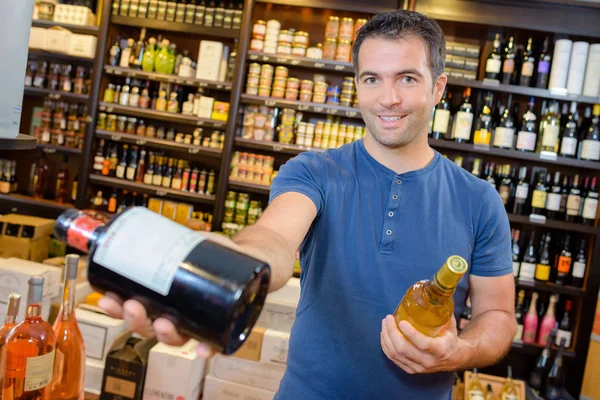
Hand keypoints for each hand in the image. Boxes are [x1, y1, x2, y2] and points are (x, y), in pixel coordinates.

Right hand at [96, 233, 242, 357]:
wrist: (251, 256)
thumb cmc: (217, 253)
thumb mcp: (195, 243)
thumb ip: (179, 240)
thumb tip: (155, 230)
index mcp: (164, 300)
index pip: (136, 309)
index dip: (118, 310)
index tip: (107, 299)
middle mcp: (177, 317)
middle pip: (149, 328)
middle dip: (136, 321)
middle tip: (132, 307)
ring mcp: (199, 323)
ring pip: (176, 338)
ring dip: (164, 335)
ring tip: (161, 322)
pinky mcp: (223, 326)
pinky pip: (213, 343)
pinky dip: (207, 349)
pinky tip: (201, 351)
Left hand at [380, 314, 463, 373]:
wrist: (455, 359)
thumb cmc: (450, 338)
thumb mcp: (450, 325)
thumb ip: (441, 310)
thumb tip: (433, 292)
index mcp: (440, 350)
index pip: (423, 344)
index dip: (410, 333)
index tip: (401, 321)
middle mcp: (428, 362)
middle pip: (403, 349)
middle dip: (392, 332)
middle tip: (388, 318)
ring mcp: (418, 368)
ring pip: (396, 354)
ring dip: (386, 337)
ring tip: (385, 323)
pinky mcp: (411, 370)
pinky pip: (393, 359)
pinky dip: (386, 346)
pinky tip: (384, 335)